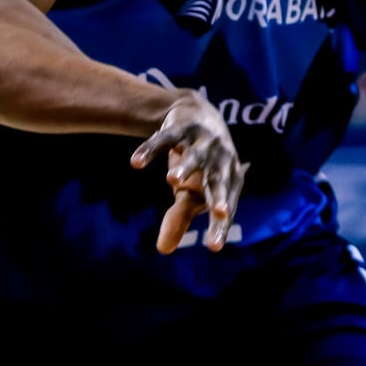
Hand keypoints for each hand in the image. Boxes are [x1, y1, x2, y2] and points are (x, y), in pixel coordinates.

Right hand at [132, 92, 246, 253]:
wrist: (195, 116)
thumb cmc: (199, 167)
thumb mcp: (188, 193)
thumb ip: (179, 219)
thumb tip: (164, 250)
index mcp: (229, 181)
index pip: (227, 207)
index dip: (221, 225)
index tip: (214, 247)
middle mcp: (221, 161)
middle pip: (219, 181)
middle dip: (220, 197)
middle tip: (220, 212)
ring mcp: (202, 142)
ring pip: (194, 157)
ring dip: (184, 167)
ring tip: (171, 180)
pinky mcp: (181, 127)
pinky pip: (164, 139)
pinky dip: (150, 150)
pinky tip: (136, 163)